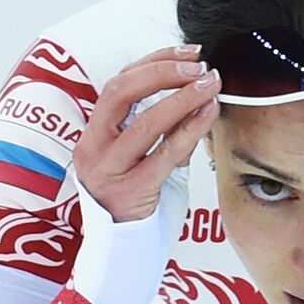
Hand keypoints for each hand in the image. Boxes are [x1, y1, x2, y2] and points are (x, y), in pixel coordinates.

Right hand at [72, 44, 221, 222]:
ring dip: (182, 97)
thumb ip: (161, 130)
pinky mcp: (130, 192)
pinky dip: (190, 129)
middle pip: (121, 92)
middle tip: (199, 66)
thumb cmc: (137, 202)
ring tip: (210, 84)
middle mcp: (93, 148)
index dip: (154, 61)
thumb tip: (197, 93)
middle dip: (163, 71)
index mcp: (93, 134)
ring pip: (144, 122)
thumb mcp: (143, 158)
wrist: (124, 251)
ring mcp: (108, 171)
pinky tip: (209, 114)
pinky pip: (164, 154)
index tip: (188, 52)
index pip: (118, 83)